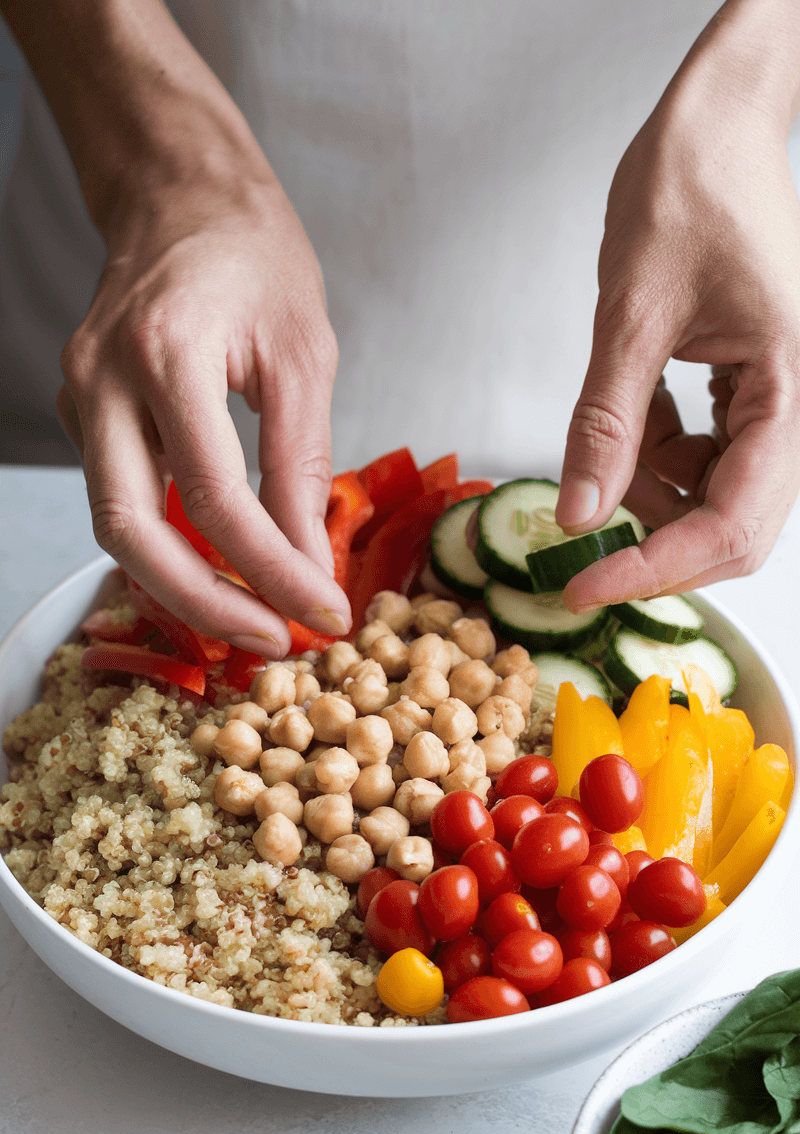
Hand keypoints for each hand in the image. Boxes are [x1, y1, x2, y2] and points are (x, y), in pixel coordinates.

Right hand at [58, 158, 350, 656]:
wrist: (181, 196)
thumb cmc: (252, 256)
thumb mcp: (303, 353)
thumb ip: (301, 462)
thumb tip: (308, 561)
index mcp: (165, 352)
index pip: (215, 497)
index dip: (271, 570)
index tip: (321, 612)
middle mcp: (103, 379)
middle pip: (131, 530)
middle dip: (204, 603)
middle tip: (273, 642)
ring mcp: (80, 396)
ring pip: (115, 525)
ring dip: (182, 585)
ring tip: (255, 617)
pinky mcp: (84, 412)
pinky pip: (120, 498)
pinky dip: (169, 545)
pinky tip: (221, 566)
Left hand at [555, 1, 799, 611]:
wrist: (717, 125)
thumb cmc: (689, 189)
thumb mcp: (632, 312)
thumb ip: (607, 422)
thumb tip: (579, 516)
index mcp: (793, 386)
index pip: (734, 521)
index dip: (659, 569)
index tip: (585, 590)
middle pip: (739, 527)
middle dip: (660, 549)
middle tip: (584, 559)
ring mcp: (783, 401)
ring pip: (722, 499)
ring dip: (656, 501)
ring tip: (613, 445)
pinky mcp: (757, 393)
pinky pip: (711, 461)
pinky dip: (662, 462)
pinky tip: (637, 424)